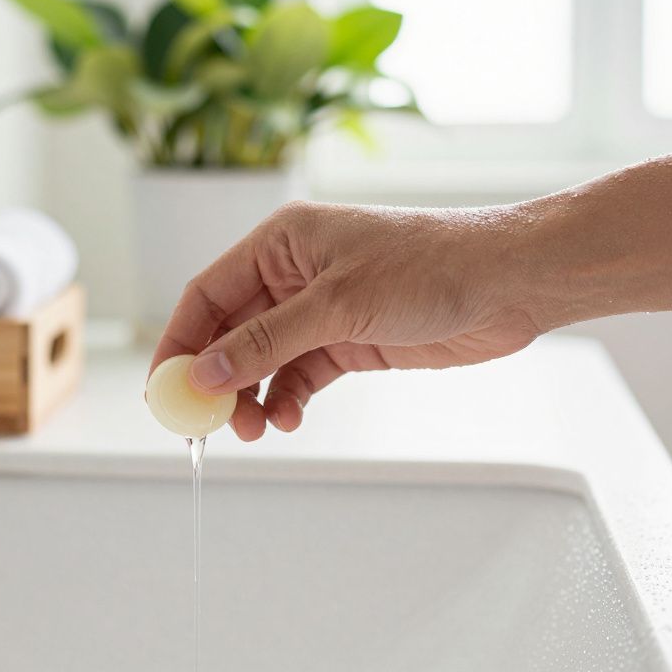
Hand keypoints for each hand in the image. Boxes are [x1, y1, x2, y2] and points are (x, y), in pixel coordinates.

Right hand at [149, 200, 542, 440]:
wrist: (508, 283)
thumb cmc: (430, 265)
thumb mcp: (337, 304)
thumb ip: (266, 341)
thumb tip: (206, 374)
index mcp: (281, 242)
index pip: (208, 294)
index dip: (180, 341)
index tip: (164, 388)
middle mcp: (294, 273)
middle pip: (231, 331)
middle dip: (217, 379)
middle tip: (207, 423)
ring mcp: (321, 309)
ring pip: (263, 360)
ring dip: (252, 395)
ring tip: (254, 428)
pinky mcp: (349, 340)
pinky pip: (299, 375)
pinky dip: (288, 398)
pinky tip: (288, 418)